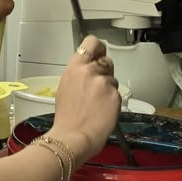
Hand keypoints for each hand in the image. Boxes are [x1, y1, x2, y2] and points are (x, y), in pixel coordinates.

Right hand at [51, 35, 120, 164]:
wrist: (73, 137)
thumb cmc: (66, 118)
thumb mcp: (64, 89)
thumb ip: (78, 75)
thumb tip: (86, 71)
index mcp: (74, 68)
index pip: (91, 43)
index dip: (96, 48)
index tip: (97, 53)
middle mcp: (90, 71)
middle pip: (105, 61)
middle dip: (103, 72)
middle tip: (96, 87)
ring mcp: (104, 83)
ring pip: (112, 79)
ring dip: (108, 88)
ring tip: (96, 104)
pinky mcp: (115, 95)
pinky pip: (117, 93)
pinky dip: (112, 101)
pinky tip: (102, 110)